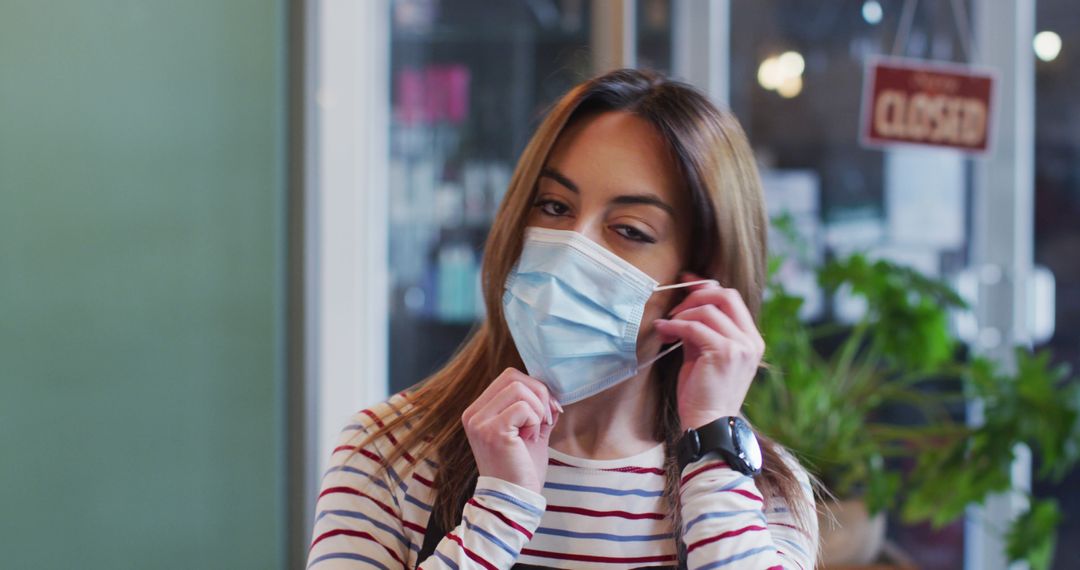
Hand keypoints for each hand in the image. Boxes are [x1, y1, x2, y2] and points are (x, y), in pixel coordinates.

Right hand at [461, 368, 561, 493]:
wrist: (514, 500)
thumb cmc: (521, 469)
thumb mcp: (529, 431)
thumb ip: (535, 409)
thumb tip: (550, 391)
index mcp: (478, 411)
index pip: (508, 377)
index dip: (534, 388)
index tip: (547, 411)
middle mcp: (473, 414)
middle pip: (512, 377)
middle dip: (539, 394)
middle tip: (546, 419)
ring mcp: (479, 422)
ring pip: (518, 388)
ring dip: (537, 408)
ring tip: (535, 431)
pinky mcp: (492, 431)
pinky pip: (522, 407)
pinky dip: (534, 419)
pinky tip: (531, 437)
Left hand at [653, 273, 764, 429]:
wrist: (707, 425)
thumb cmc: (703, 394)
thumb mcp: (704, 356)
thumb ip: (701, 331)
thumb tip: (686, 306)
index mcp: (750, 340)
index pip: (732, 300)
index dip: (707, 287)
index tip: (686, 282)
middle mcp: (750, 341)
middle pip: (726, 295)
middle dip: (697, 294)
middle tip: (675, 307)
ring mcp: (740, 346)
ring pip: (708, 309)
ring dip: (682, 313)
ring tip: (667, 326)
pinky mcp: (724, 353)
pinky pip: (695, 327)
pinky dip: (676, 325)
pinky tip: (664, 330)